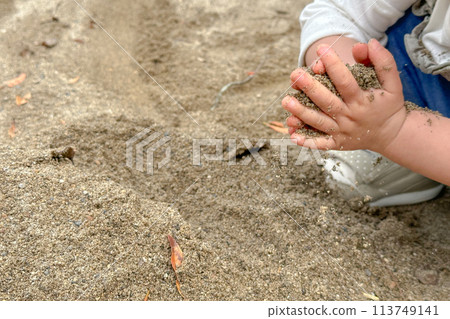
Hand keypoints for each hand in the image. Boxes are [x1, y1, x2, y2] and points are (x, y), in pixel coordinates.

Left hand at [282, 39, 406, 152]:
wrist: (391, 134)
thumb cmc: (389, 105)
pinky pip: (320, 144)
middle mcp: (349, 116)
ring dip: (301, 113)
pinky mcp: (337, 143)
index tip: (321, 49)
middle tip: (295, 74)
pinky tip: (293, 135)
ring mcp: (342, 131)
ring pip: (319, 122)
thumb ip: (383, 62)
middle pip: (327, 101)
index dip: (333, 64)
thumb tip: (368, 42)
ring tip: (286, 101)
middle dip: (309, 88)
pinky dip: (307, 142)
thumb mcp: (393, 83)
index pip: (345, 81)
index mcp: (361, 100)